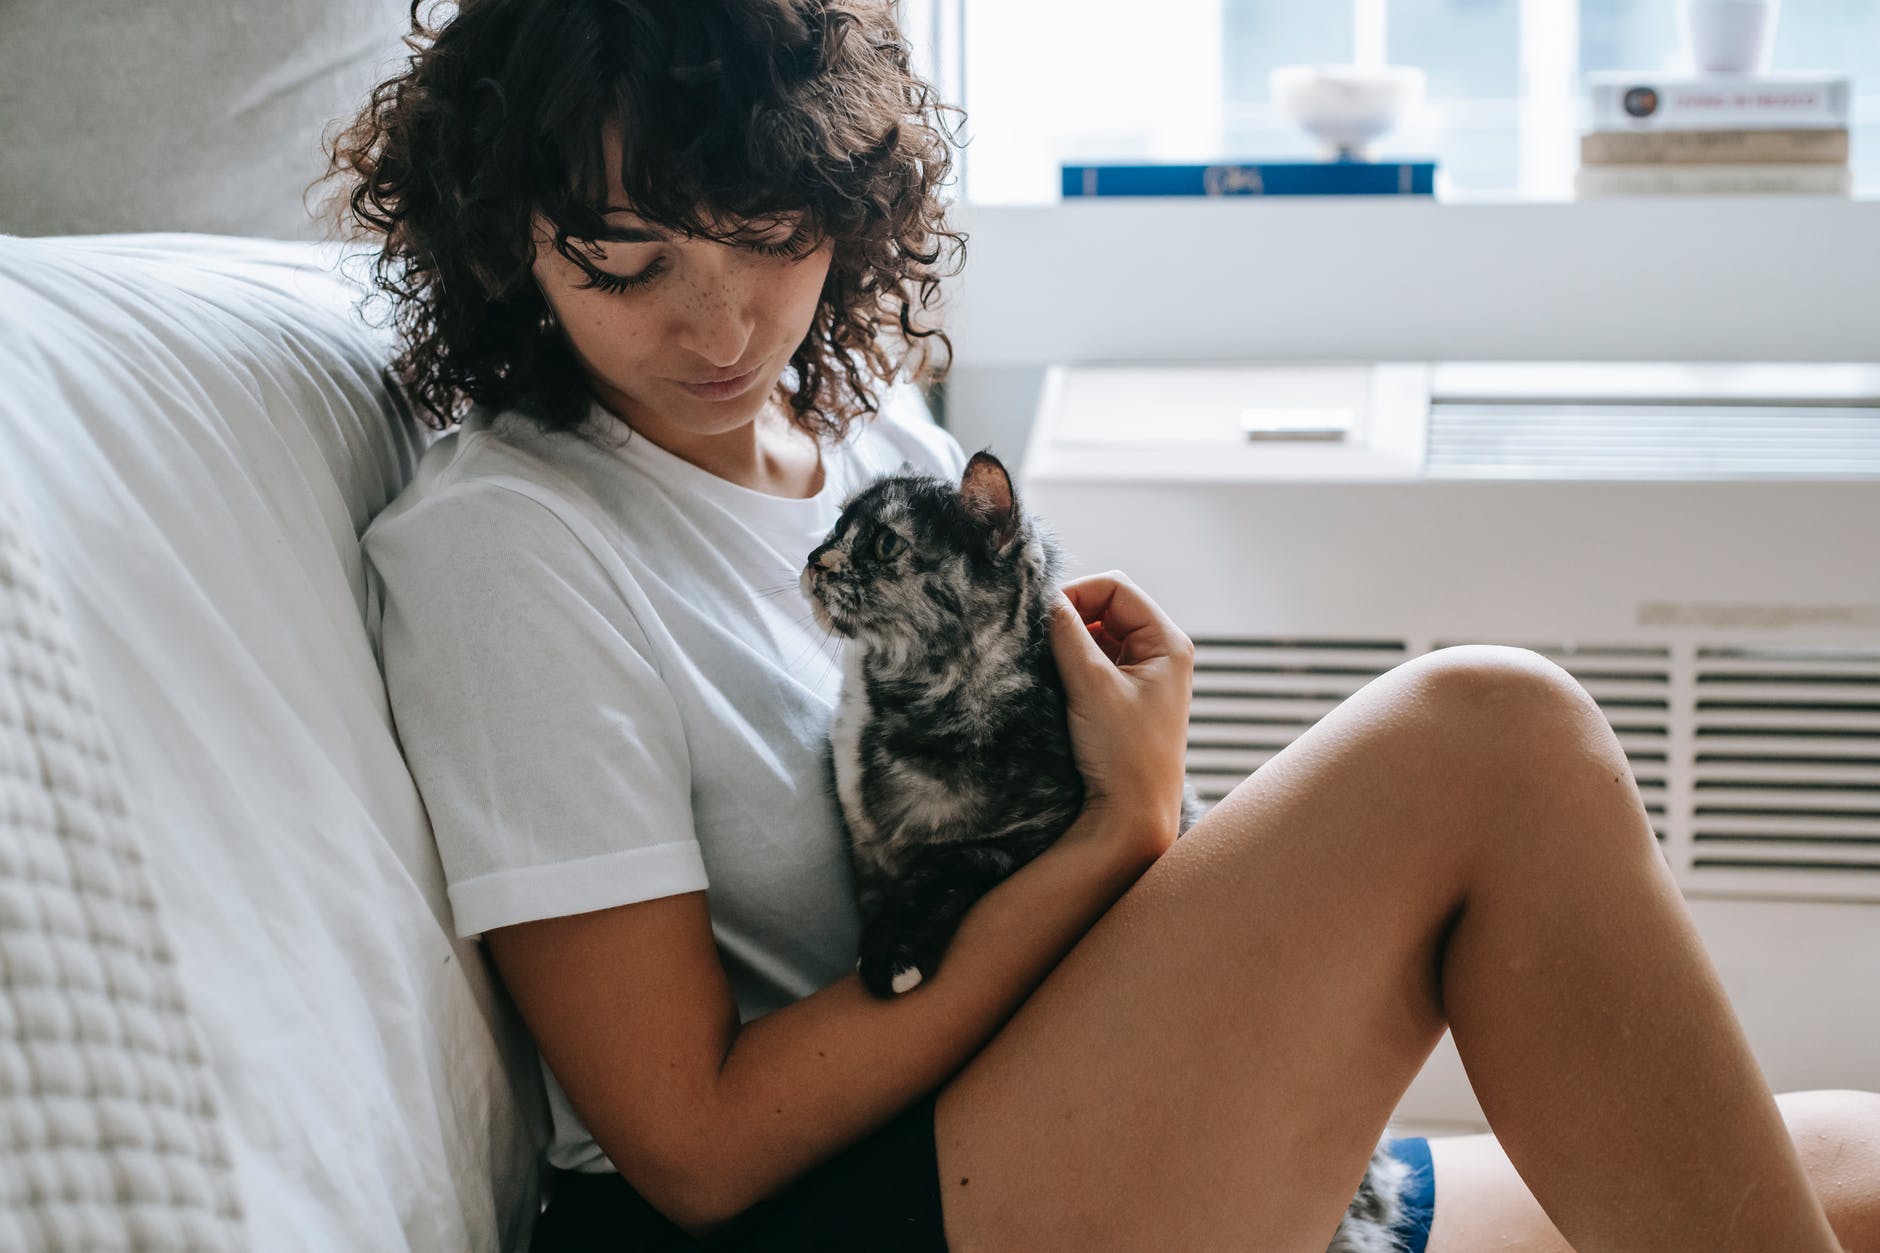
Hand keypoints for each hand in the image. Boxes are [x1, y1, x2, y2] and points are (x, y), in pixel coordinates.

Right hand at [1046, 571, 1194, 858]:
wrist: (1132, 817)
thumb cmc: (1123, 754)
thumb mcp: (1090, 684)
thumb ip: (1066, 633)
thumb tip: (1043, 596)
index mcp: (1168, 642)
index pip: (1115, 587)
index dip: (1075, 593)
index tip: (1041, 617)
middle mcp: (1162, 653)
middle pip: (1107, 606)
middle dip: (1071, 617)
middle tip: (1040, 640)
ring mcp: (1146, 676)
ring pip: (1099, 634)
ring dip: (1070, 642)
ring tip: (1048, 665)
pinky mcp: (1128, 697)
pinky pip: (1097, 661)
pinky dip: (1074, 663)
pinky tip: (1058, 682)